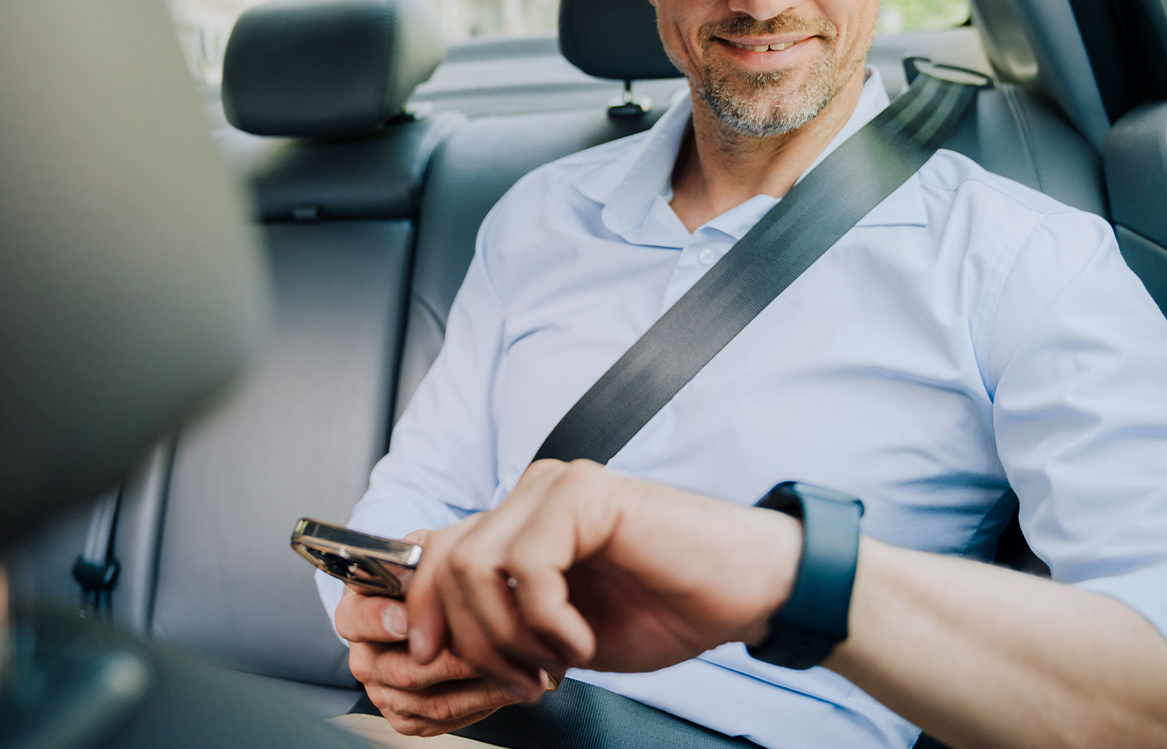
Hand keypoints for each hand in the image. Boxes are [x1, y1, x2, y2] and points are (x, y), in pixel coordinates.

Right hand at [335, 527, 534, 735]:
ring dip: (481, 685)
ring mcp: (385, 691)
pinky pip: (445, 718)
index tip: (407, 618)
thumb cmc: (440, 575)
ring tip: (520, 666)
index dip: (381, 621)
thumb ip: (431, 559)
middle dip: (456, 660)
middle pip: (403, 670)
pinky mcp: (407, 718)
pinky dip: (483, 703)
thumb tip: (443, 578)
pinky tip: (509, 683)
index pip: (356, 620)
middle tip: (495, 645)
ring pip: (431, 699)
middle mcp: (366, 655)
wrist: (450, 606)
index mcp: (358, 609)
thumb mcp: (431, 551)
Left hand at [404, 460, 801, 697]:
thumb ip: (502, 620)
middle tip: (524, 680)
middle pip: (446, 562)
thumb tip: (430, 642)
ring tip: (556, 662)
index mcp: (519, 521)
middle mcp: (531, 493)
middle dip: (473, 640)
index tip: (435, 661)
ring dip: (509, 635)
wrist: (747, 592)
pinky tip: (582, 641)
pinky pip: (528, 566)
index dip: (420, 610)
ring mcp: (556, 487)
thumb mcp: (558, 630)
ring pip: (477, 565)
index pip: (434, 553)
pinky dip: (548, 621)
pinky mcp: (584, 493)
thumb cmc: (664, 608)